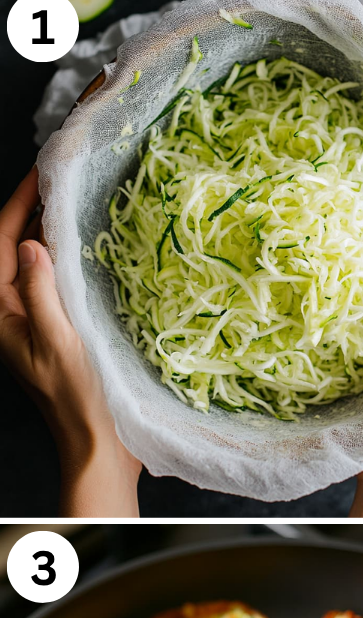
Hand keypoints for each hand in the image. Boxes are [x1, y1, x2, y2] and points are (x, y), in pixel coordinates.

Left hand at [0, 168, 141, 515]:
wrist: (97, 441)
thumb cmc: (76, 399)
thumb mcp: (57, 342)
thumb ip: (40, 292)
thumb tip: (33, 243)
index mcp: (2, 312)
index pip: (1, 244)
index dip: (18, 205)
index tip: (41, 175)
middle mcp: (15, 311)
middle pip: (14, 247)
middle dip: (32, 211)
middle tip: (62, 181)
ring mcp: (37, 319)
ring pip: (37, 263)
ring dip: (52, 233)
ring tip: (76, 204)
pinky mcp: (60, 329)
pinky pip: (58, 283)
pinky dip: (70, 260)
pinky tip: (90, 248)